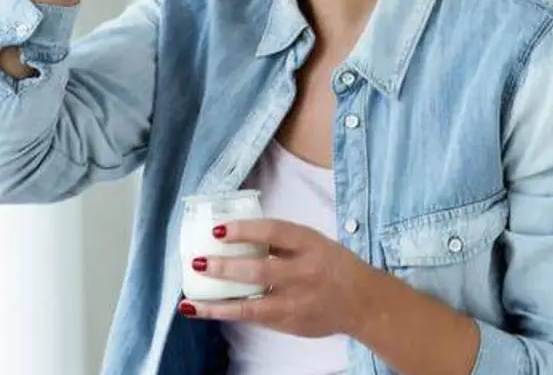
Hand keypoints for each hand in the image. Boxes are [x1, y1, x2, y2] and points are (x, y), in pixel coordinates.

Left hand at [178, 218, 375, 338]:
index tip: (217, 229)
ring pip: (252, 305)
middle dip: (226, 268)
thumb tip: (236, 233)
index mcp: (310, 244)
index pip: (274, 232)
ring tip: (190, 301)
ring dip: (218, 304)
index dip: (244, 230)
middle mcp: (304, 273)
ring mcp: (297, 302)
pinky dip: (228, 314)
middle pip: (260, 271)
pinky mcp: (290, 323)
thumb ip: (281, 241)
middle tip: (198, 262)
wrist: (362, 302)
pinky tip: (206, 311)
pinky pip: (254, 318)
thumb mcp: (314, 243)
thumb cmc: (331, 265)